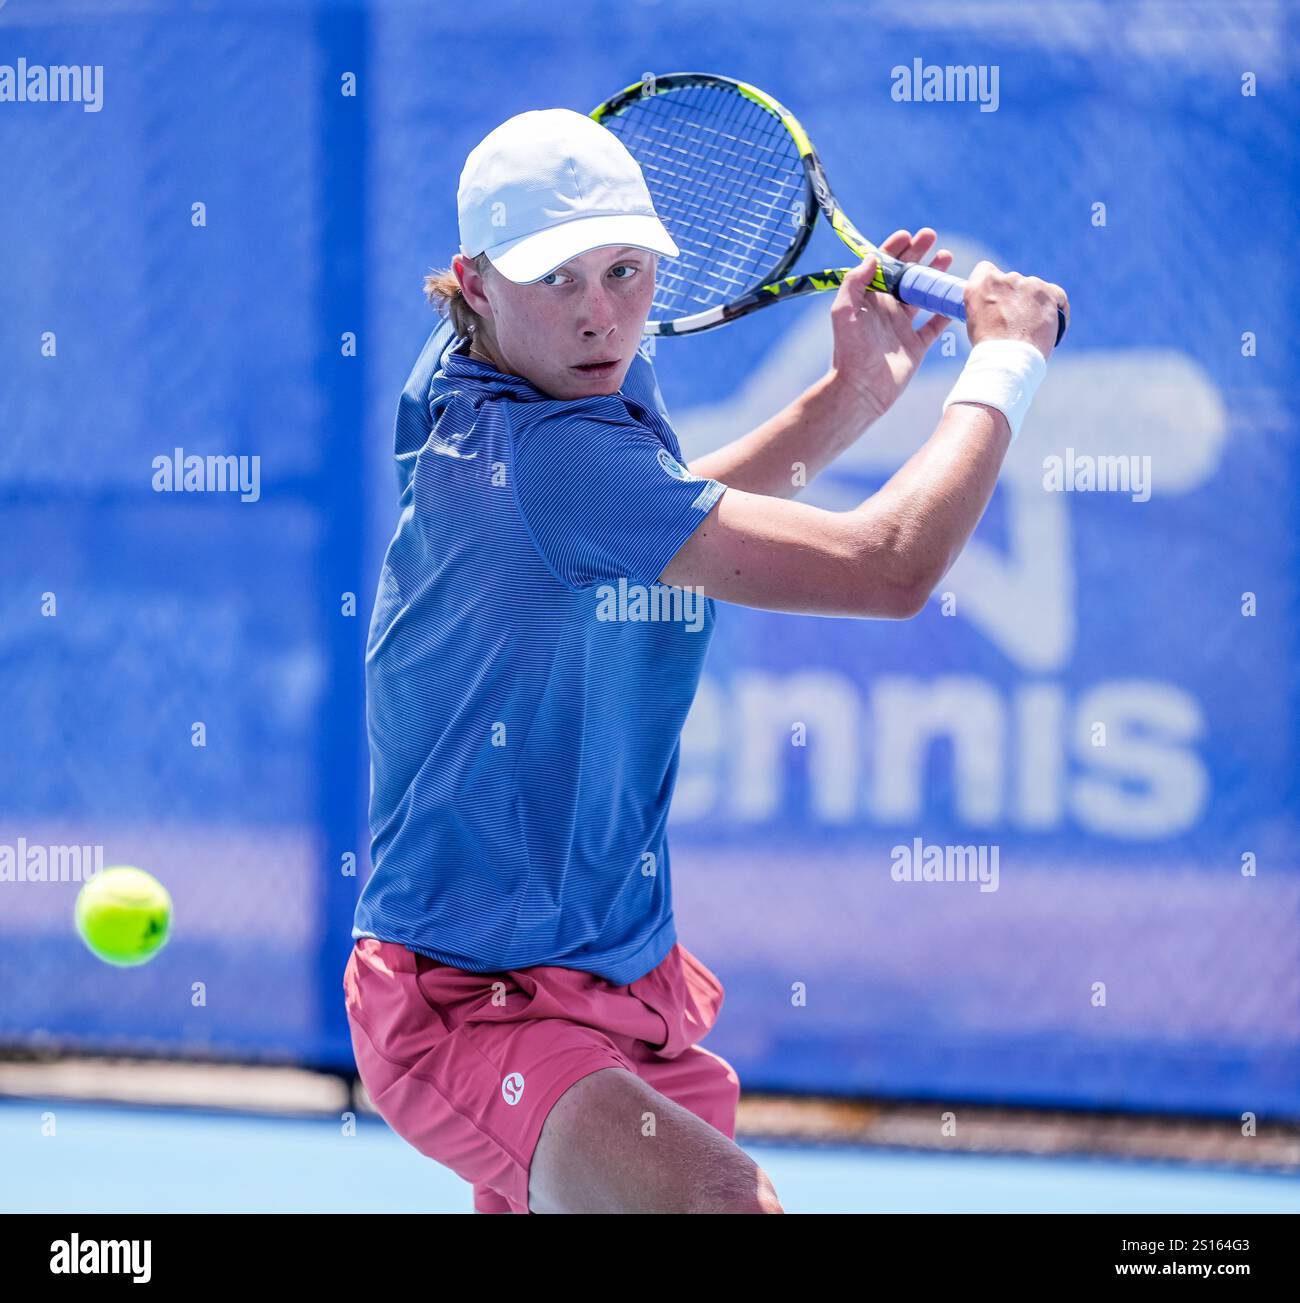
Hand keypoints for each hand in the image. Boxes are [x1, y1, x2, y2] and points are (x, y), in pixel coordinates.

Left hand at [828, 228, 953, 422]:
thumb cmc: (849, 350)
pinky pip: (935, 324)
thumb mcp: (844, 311)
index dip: (894, 249)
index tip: (907, 235)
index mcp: (869, 300)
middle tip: (932, 236)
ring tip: (947, 256)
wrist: (861, 389)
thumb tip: (873, 257)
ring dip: (934, 276)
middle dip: (918, 254)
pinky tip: (958, 294)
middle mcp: (886, 310)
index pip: (883, 268)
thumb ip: (855, 282)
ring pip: (923, 295)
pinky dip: (947, 310)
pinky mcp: (917, 345)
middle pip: (906, 276)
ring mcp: (903, 327)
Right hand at [964, 260, 1068, 359]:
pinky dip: (1056, 309)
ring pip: (1034, 290)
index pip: (987, 270)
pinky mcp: (1050, 293)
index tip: (995, 301)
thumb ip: (984, 304)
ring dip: (1033, 304)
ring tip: (1030, 330)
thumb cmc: (989, 347)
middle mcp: (1006, 278)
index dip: (992, 287)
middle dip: (1014, 298)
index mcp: (982, 283)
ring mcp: (1030, 284)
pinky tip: (1050, 326)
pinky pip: (1057, 296)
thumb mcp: (973, 320)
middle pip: (1013, 282)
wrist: (1008, 359)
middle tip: (1013, 323)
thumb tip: (998, 305)